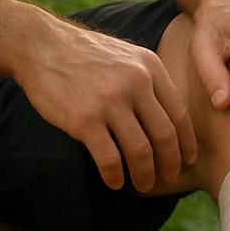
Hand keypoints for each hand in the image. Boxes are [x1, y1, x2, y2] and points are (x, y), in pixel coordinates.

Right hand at [15, 18, 197, 192]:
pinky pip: (109, 158)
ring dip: (145, 175)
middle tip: (169, 179)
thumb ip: (148, 81)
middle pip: (164, 135)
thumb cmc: (84, 54)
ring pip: (140, 151)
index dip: (186, 142)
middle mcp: (135, 82)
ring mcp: (110, 101)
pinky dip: (115, 176)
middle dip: (170, 163)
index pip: (178, 113)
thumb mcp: (127, 56)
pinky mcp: (85, 120)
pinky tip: (115, 181)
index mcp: (150, 67)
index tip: (187, 160)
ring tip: (143, 185)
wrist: (41, 45)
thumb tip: (168, 117)